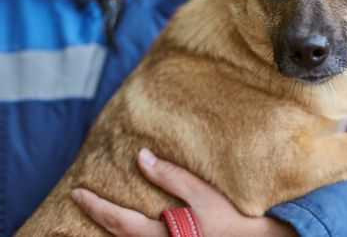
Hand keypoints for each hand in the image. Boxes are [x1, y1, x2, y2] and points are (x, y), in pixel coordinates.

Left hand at [71, 148, 296, 236]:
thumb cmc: (230, 218)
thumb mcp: (201, 194)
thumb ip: (170, 176)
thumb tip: (141, 157)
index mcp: (160, 234)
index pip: (117, 220)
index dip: (95, 206)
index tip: (77, 192)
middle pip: (117, 234)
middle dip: (97, 216)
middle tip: (80, 199)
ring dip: (113, 226)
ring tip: (103, 211)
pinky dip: (131, 231)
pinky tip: (132, 223)